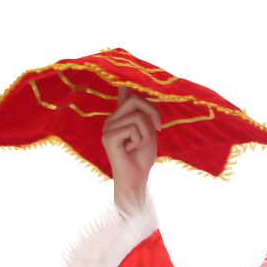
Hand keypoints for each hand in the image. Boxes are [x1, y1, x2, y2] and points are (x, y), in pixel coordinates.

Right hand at [102, 85, 161, 211]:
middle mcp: (112, 119)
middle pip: (135, 99)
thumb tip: (126, 86)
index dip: (132, 86)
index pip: (125, 92)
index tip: (143, 102)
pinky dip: (140, 141)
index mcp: (120, 117)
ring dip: (146, 135)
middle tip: (158, 129)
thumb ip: (142, 112)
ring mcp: (108, 127)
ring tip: (138, 147)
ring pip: (138, 118)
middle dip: (153, 113)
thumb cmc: (142, 159)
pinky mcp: (108, 137)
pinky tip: (130, 150)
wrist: (136, 180)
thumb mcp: (147, 131)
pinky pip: (133, 129)